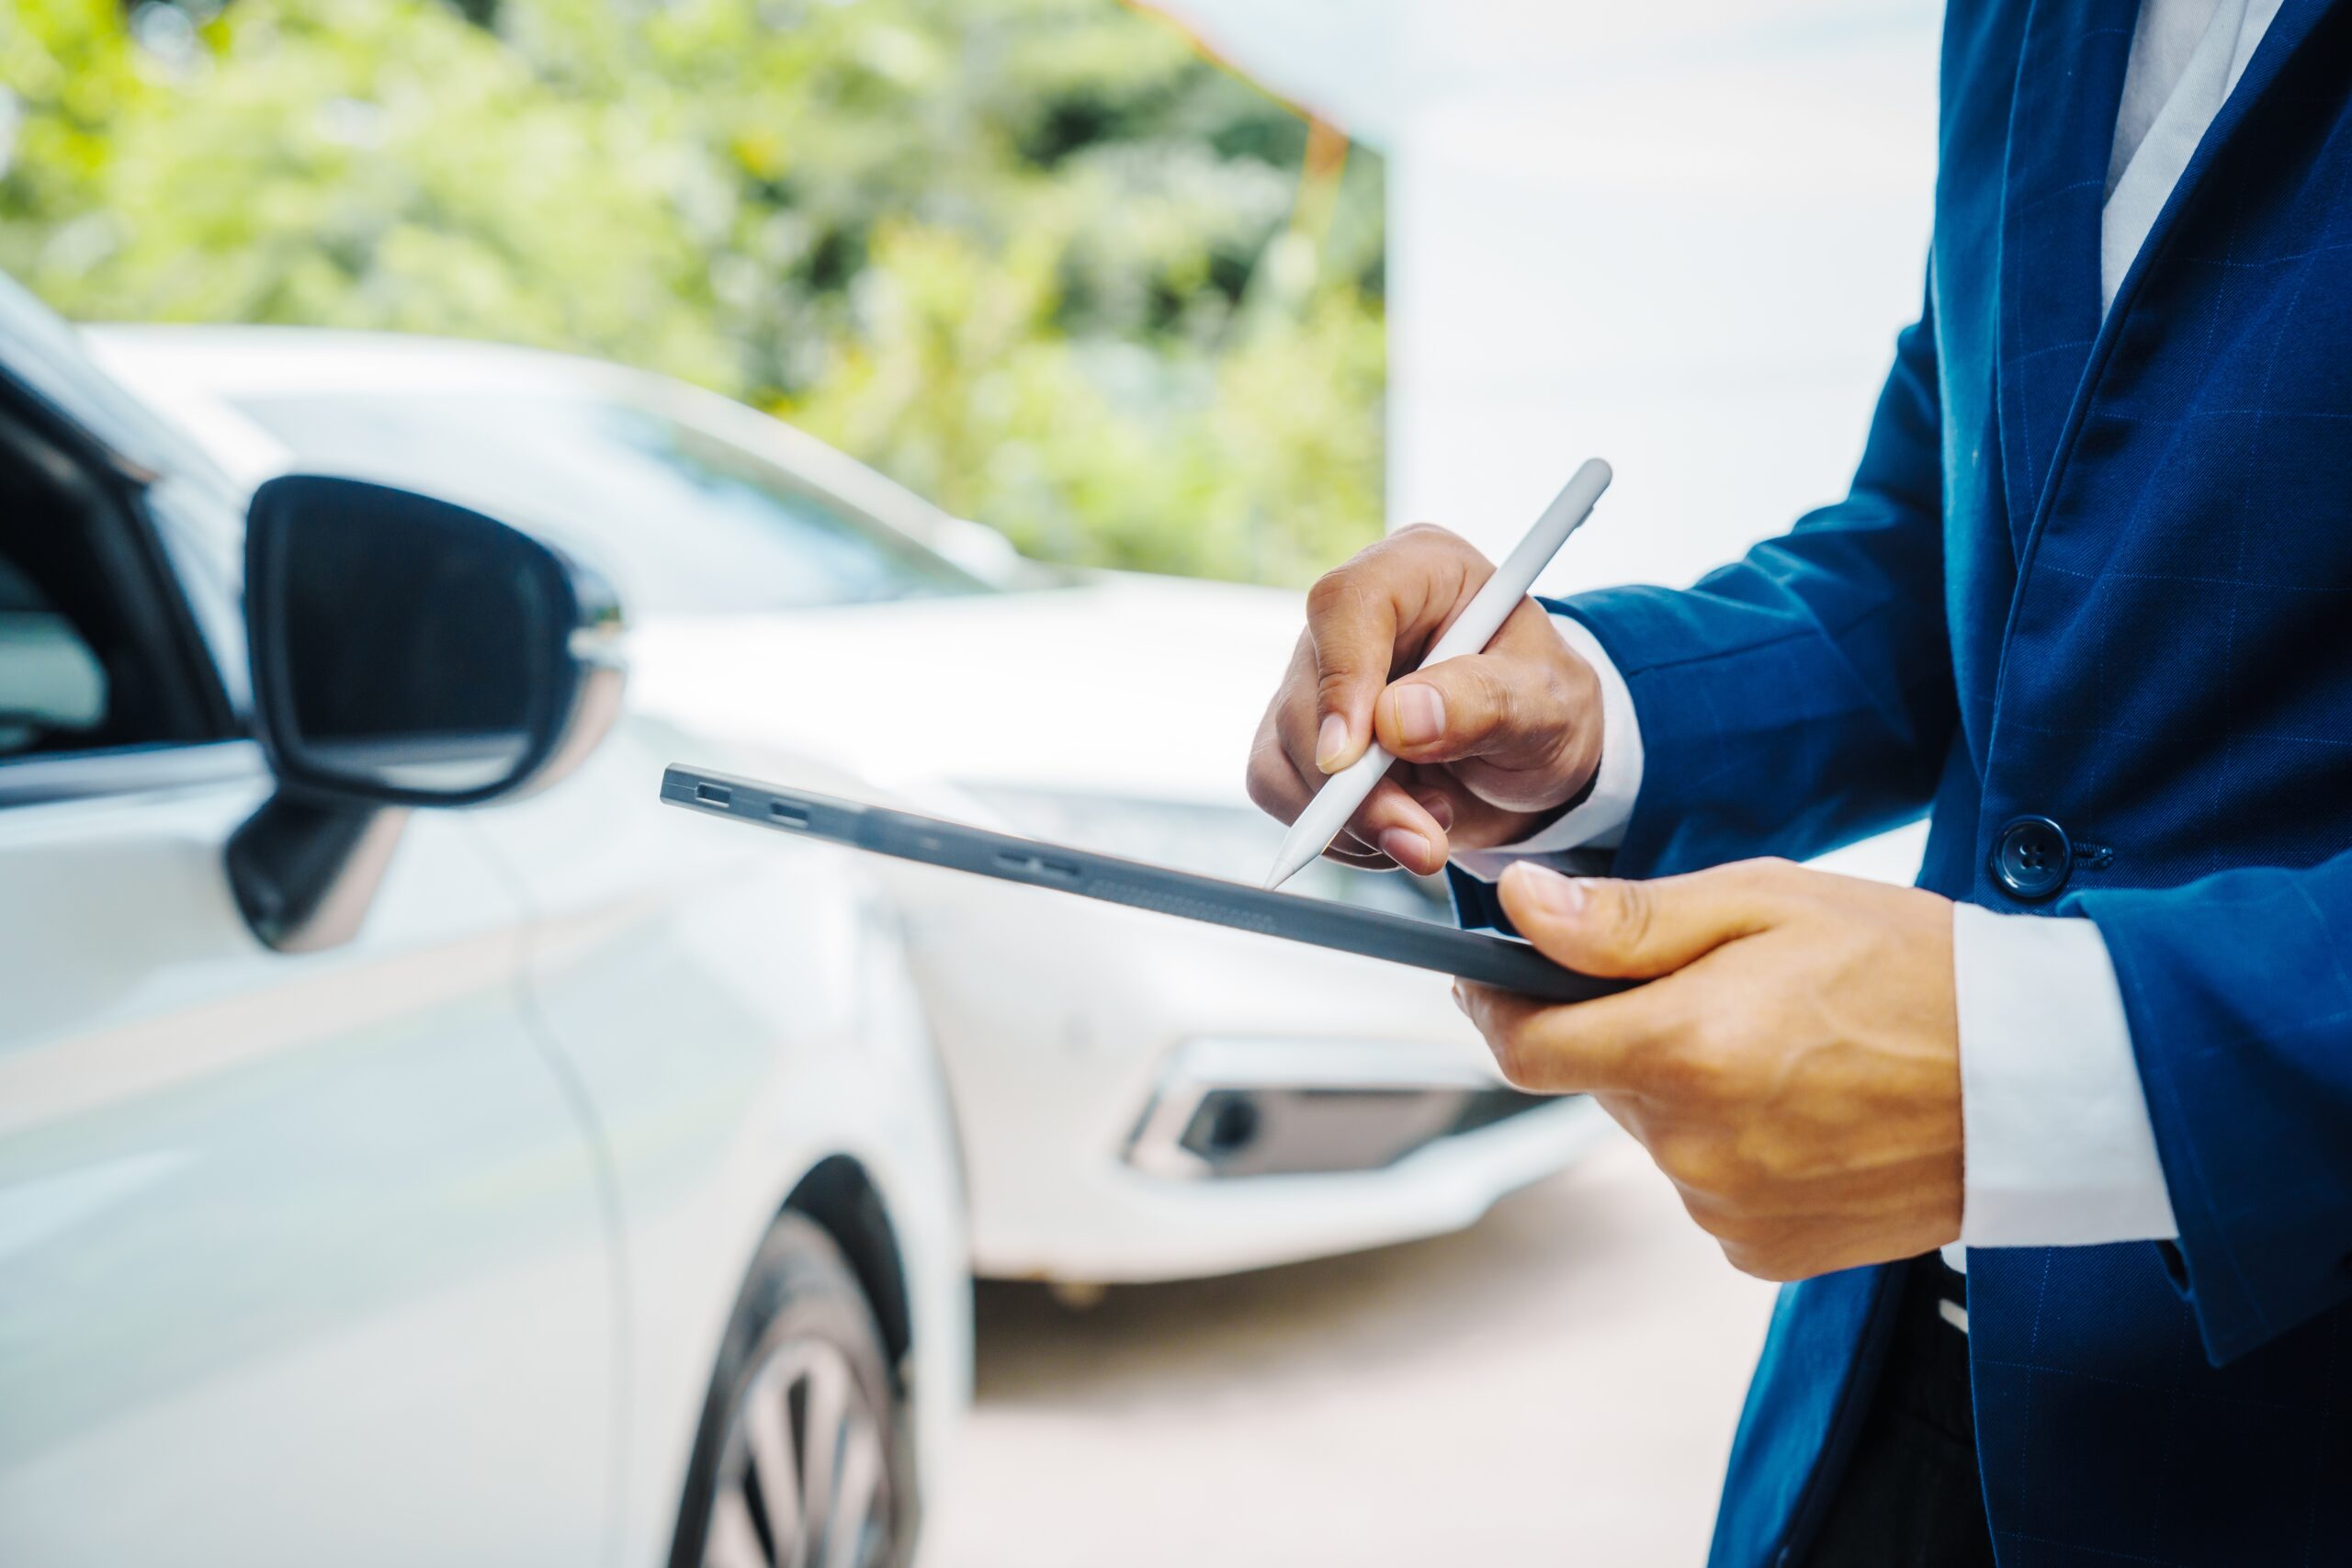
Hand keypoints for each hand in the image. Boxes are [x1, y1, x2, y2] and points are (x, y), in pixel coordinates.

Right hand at [1245, 525, 1603, 876]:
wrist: (1535, 759)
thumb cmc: (1546, 708)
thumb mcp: (1547, 703)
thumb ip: (1484, 703)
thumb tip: (1398, 720)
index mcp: (1416, 572)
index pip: (1346, 605)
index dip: (1341, 680)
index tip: (1351, 758)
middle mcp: (1353, 620)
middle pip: (1305, 695)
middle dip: (1356, 789)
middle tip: (1422, 841)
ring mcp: (1318, 678)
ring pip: (1282, 751)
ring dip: (1350, 820)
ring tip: (1431, 832)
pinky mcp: (1301, 735)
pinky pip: (1279, 788)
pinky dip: (1335, 834)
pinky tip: (1394, 833)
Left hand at [1455, 857, 1960, 1280]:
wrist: (2042, 1077)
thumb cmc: (1910, 967)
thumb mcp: (1765, 904)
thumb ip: (1626, 921)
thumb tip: (1518, 910)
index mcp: (1682, 1052)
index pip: (1523, 1047)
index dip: (1495, 1004)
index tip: (1492, 974)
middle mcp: (1692, 1146)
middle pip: (1597, 1081)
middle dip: (1624, 1029)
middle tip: (1715, 985)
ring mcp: (1728, 1208)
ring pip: (1654, 1131)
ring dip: (1683, 1086)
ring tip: (1784, 1044)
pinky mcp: (1765, 1251)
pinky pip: (1705, 1184)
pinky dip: (1729, 1142)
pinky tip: (1804, 1105)